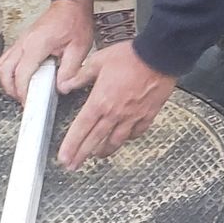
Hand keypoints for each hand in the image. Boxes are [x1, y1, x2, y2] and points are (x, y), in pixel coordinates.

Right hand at [0, 0, 93, 102]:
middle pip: (4, 70)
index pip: (22, 73)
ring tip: (22, 91)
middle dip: (11, 88)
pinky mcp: (23, 40)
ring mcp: (21, 40)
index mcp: (37, 44)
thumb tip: (61, 88)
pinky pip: (8, 58)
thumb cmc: (75, 21)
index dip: (23, 91)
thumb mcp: (80, 48)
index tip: (29, 102)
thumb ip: (70, 70)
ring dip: (8, 80)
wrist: (71, 4)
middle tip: (24, 99)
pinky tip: (24, 77)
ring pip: (2, 64)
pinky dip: (11, 71)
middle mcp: (25, 42)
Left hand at [56, 40, 176, 170]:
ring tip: (97, 156)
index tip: (64, 157)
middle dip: (82, 155)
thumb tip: (64, 85)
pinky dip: (128, 138)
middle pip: (95, 140)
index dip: (71, 145)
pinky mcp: (147, 115)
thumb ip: (80, 76)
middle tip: (73, 166)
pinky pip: (136, 133)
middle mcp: (115, 113)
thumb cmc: (130, 56)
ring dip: (104, 150)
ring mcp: (132, 116)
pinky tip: (124, 139)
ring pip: (116, 141)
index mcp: (100, 101)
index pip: (81, 128)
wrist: (160, 56)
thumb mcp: (98, 61)